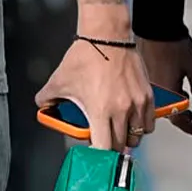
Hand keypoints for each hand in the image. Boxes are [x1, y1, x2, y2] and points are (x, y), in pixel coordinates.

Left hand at [36, 39, 155, 151]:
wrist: (107, 36)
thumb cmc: (85, 56)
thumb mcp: (60, 80)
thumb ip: (47, 97)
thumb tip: (43, 106)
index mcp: (100, 111)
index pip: (105, 148)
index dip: (99, 154)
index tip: (95, 151)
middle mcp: (122, 111)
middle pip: (121, 145)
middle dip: (112, 146)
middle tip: (105, 140)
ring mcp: (137, 104)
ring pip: (137, 136)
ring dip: (128, 137)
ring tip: (118, 130)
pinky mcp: (147, 96)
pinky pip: (149, 122)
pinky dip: (141, 125)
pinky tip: (131, 120)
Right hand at [139, 35, 191, 135]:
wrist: (156, 27)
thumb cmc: (173, 45)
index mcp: (167, 94)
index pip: (178, 119)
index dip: (188, 126)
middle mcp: (153, 93)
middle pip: (165, 113)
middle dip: (179, 116)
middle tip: (188, 117)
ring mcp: (144, 84)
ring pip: (157, 103)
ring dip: (170, 105)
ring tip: (181, 100)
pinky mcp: (139, 75)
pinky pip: (151, 92)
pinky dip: (161, 94)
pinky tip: (168, 87)